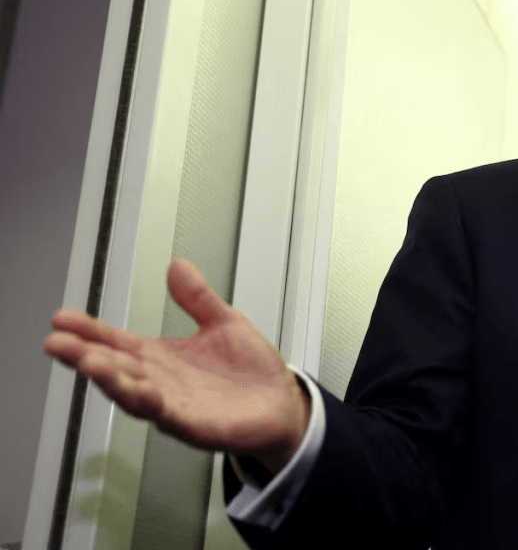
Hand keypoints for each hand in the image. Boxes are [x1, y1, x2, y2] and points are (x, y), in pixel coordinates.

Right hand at [43, 259, 310, 474]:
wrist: (283, 406)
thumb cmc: (250, 372)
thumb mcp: (223, 323)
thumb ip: (197, 298)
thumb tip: (178, 267)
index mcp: (163, 358)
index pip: (118, 343)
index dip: (90, 332)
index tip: (62, 319)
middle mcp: (162, 383)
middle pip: (116, 369)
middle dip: (85, 356)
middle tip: (58, 342)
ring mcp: (177, 406)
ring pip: (135, 394)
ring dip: (111, 380)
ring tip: (89, 363)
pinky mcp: (198, 426)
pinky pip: (171, 416)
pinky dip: (156, 404)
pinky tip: (143, 392)